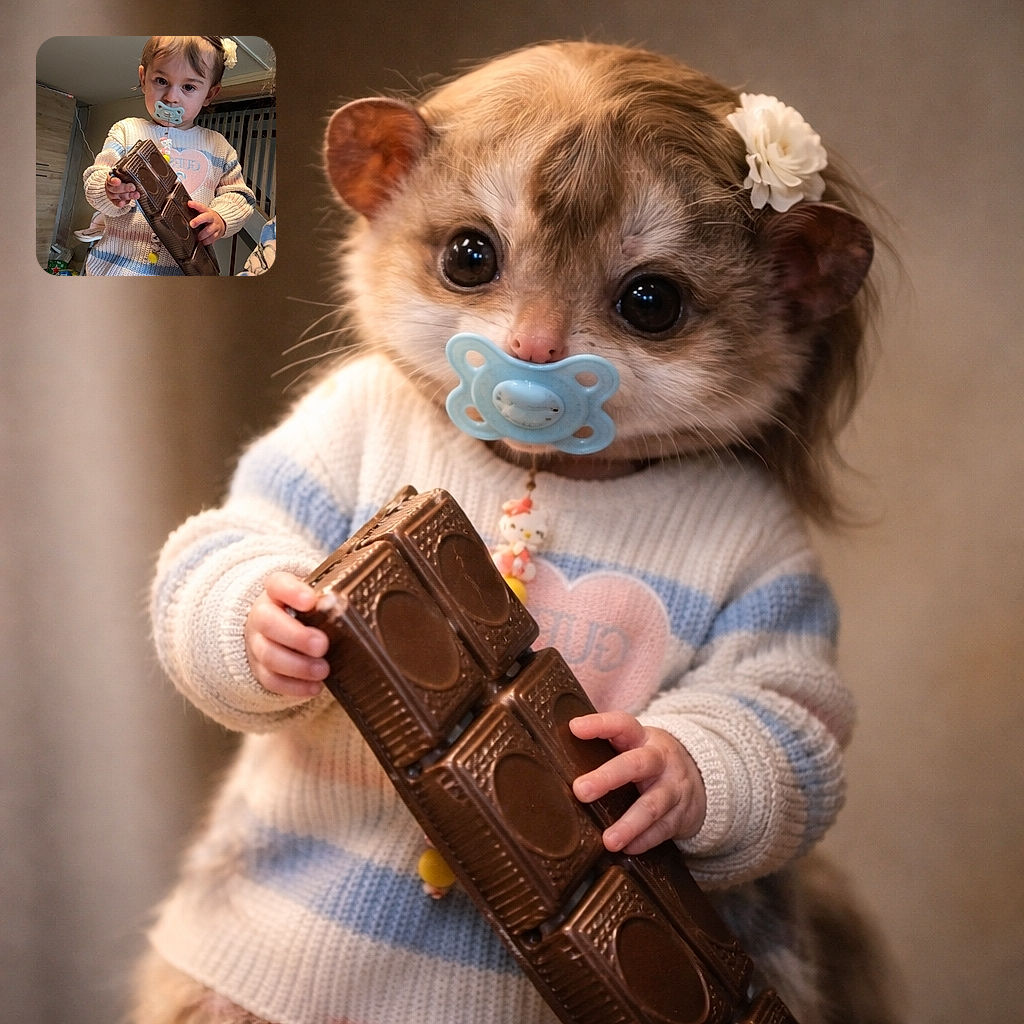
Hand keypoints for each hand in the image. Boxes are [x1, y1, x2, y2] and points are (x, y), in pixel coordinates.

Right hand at [105, 174, 139, 207]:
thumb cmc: (123, 178)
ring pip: (118, 196)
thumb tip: (135, 173)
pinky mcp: (114, 201)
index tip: (118, 181)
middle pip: (116, 188)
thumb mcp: (124, 174)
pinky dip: (119, 203)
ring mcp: (112, 194)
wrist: (120, 185)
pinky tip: (123, 203)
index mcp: (110, 177)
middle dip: (125, 188)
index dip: (114, 181)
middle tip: (133, 187)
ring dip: (128, 195)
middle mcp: (110, 186)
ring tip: (136, 195)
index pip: (110, 179)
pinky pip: (116, 202)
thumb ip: (128, 175)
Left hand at [187, 200, 226, 244]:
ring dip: (202, 235)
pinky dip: (207, 241)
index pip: (201, 206)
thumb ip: (195, 210)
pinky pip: (212, 238)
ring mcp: (215, 226)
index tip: (189, 204)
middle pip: (206, 218)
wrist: (222, 222)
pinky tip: (203, 241)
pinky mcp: (218, 233)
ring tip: (198, 237)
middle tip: (192, 224)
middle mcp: (212, 218)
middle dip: (198, 221)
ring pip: (209, 230)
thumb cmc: (209, 218)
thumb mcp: (203, 212)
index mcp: (207, 211)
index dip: (195, 205)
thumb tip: (185, 208)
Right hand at [244, 572, 329, 696]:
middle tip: (322, 645)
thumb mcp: (312, 599)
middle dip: (296, 636)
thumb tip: (347, 607)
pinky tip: (314, 686)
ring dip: (298, 665)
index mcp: (276, 592)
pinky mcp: (259, 669)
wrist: (274, 630)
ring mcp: (257, 643)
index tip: (310, 600)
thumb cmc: (302, 612)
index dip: (292, 592)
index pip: (277, 584)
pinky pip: (271, 680)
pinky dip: (294, 687)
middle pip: (268, 622)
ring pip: (268, 655)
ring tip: (322, 670)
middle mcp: (261, 615)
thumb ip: (326, 600)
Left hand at [570, 711, 706, 854]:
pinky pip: (663, 830)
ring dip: (629, 824)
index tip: (575, 727)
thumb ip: (607, 748)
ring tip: (608, 840)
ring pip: (653, 804)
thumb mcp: (636, 746)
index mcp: (643, 738)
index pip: (622, 724)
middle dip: (608, 778)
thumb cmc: (651, 761)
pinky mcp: (681, 814)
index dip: (600, 725)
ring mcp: (674, 787)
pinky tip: (628, 849)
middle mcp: (660, 760)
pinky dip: (644, 840)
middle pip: (636, 764)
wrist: (703, 777)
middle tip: (581, 791)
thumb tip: (556, 754)